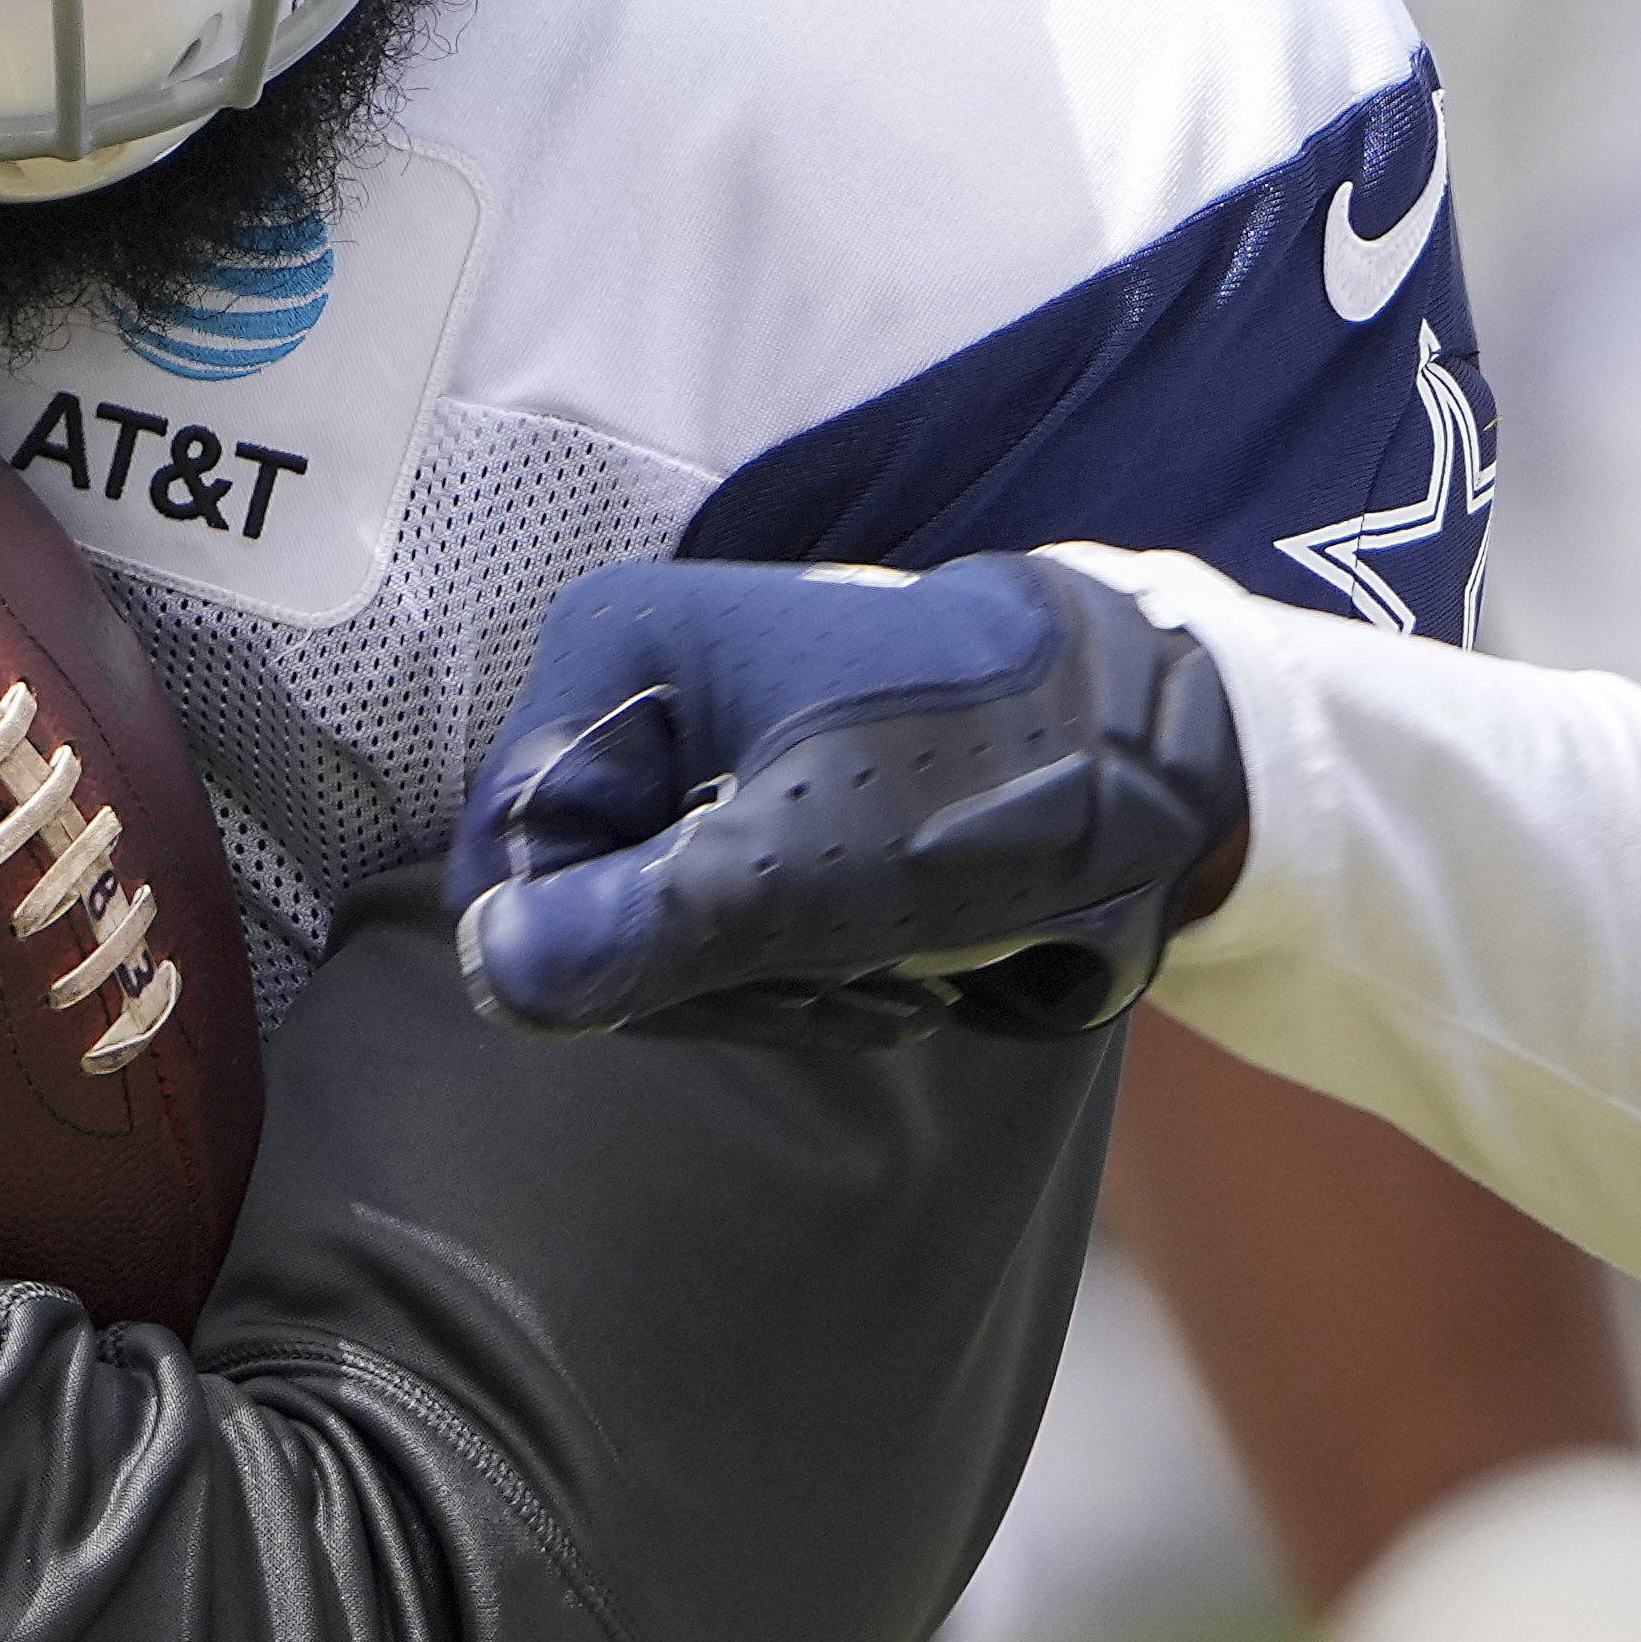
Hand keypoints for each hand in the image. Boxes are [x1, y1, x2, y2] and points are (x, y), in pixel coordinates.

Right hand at [456, 553, 1244, 1044]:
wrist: (1140, 745)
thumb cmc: (985, 775)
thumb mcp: (819, 863)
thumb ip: (659, 922)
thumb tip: (500, 972)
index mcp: (618, 653)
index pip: (515, 853)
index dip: (604, 951)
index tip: (742, 980)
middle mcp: (632, 683)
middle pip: (573, 896)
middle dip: (697, 976)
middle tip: (840, 988)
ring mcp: (686, 741)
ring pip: (640, 925)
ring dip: (752, 984)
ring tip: (880, 981)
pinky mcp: (742, 798)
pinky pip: (705, 919)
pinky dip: (782, 971)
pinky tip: (878, 981)